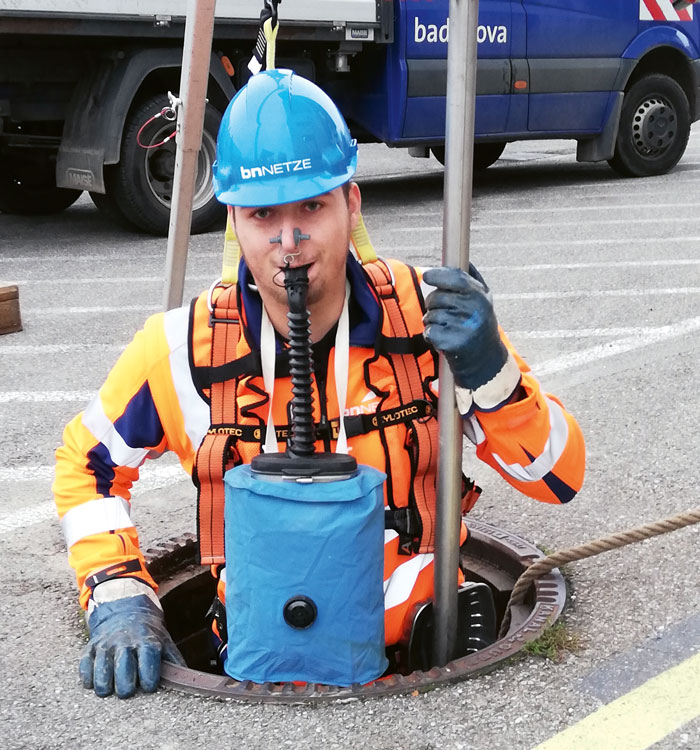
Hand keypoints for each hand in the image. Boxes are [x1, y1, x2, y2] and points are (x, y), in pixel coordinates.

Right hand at [80, 592, 185, 697]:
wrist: (125, 609)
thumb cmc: (147, 632)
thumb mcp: (163, 640)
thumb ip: (173, 660)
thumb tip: (187, 679)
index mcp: (146, 640)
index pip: (148, 657)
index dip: (149, 674)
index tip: (149, 687)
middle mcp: (125, 641)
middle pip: (123, 665)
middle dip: (125, 682)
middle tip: (127, 692)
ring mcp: (106, 644)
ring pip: (101, 665)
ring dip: (103, 682)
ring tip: (107, 691)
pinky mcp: (91, 647)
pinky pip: (85, 663)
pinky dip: (87, 675)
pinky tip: (92, 683)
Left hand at [422, 266, 520, 410]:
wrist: (485, 360)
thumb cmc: (479, 324)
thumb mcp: (483, 299)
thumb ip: (471, 278)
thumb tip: (459, 255)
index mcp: (480, 296)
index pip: (455, 278)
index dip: (438, 275)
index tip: (429, 277)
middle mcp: (474, 310)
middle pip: (436, 297)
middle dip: (433, 304)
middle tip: (444, 312)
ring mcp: (464, 327)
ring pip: (431, 315)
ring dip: (432, 321)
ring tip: (447, 327)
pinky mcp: (453, 343)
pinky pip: (429, 331)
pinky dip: (431, 335)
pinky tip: (444, 339)